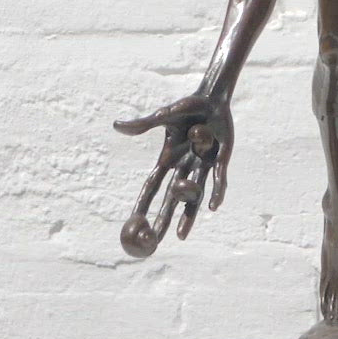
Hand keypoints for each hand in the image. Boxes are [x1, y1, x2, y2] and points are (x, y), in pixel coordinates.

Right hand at [113, 92, 233, 257]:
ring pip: (194, 196)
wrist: (211, 98)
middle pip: (171, 198)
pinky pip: (217, 180)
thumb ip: (143, 124)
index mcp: (167, 159)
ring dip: (187, 215)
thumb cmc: (186, 106)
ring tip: (180, 236)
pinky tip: (213, 207)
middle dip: (163, 218)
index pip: (151, 186)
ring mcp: (202, 166)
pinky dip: (215, 192)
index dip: (143, 203)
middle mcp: (183, 167)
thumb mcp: (163, 116)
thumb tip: (116, 125)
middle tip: (154, 241)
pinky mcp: (220, 160)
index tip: (134, 222)